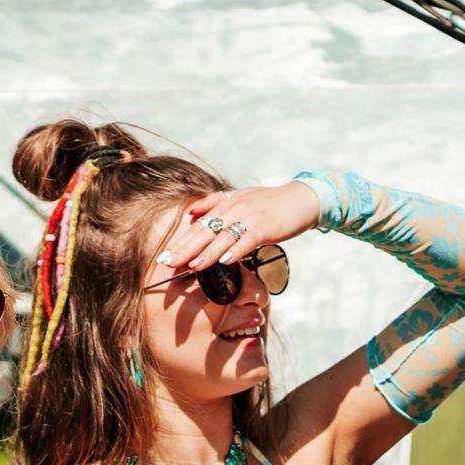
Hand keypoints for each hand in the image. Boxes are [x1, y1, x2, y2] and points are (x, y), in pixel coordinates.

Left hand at [159, 181, 322, 273]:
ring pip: (223, 237)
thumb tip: (190, 212)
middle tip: (168, 263)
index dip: (180, 240)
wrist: (300, 199)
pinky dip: (236, 251)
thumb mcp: (239, 199)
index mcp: (225, 205)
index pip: (198, 225)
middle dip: (186, 248)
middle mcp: (234, 209)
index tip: (164, 255)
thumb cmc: (269, 203)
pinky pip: (247, 240)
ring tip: (192, 266)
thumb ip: (214, 204)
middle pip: (205, 231)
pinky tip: (225, 262)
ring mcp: (249, 218)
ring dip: (207, 253)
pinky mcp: (265, 227)